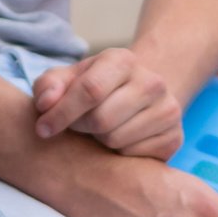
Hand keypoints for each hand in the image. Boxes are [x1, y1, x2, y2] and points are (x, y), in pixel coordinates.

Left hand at [33, 48, 183, 157]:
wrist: (136, 96)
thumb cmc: (93, 88)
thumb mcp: (67, 80)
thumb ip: (49, 86)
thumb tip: (45, 104)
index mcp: (122, 60)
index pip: (90, 90)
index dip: (61, 113)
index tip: (43, 129)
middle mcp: (152, 81)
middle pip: (101, 120)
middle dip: (81, 128)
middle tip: (78, 125)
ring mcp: (168, 109)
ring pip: (116, 141)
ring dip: (99, 142)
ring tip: (100, 130)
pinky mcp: (174, 137)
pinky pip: (134, 157)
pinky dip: (119, 153)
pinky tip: (119, 139)